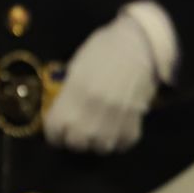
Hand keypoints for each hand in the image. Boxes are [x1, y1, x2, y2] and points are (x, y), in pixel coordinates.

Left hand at [45, 2, 175, 153]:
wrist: (140, 44)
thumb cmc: (103, 49)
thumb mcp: (76, 67)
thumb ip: (68, 93)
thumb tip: (62, 111)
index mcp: (74, 94)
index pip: (54, 129)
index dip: (53, 132)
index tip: (56, 129)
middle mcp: (93, 112)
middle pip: (76, 143)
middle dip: (72, 139)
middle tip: (76, 130)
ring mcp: (116, 119)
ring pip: (100, 148)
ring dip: (95, 142)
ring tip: (96, 131)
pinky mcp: (137, 121)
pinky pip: (123, 144)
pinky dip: (117, 141)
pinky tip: (115, 130)